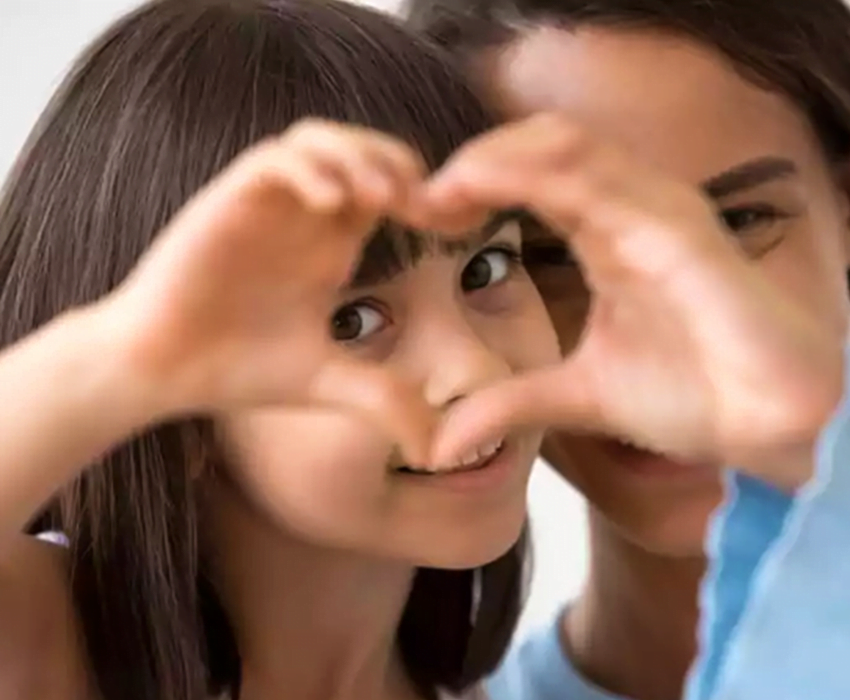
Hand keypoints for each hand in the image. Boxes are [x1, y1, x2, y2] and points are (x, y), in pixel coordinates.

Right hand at [102, 119, 434, 463]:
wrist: (162, 369)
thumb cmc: (239, 368)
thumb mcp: (329, 383)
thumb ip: (383, 400)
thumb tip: (436, 450)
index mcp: (332, 245)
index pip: (389, 192)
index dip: (429, 199)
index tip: (458, 226)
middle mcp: (303, 217)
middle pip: (363, 150)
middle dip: (400, 164)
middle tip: (423, 204)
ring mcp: (266, 205)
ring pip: (319, 140)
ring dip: (357, 157)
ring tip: (382, 198)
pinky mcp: (227, 201)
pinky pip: (274, 161)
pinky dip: (309, 170)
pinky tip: (332, 206)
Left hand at [421, 114, 844, 488]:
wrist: (767, 425)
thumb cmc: (690, 393)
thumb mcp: (576, 397)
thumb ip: (510, 404)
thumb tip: (439, 444)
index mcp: (606, 233)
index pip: (531, 175)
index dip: (471, 184)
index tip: (421, 216)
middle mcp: (631, 209)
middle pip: (542, 144)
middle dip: (475, 160)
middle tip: (421, 200)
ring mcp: (660, 213)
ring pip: (571, 145)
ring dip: (497, 157)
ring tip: (444, 191)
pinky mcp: (685, 234)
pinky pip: (610, 184)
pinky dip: (543, 176)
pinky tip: (492, 192)